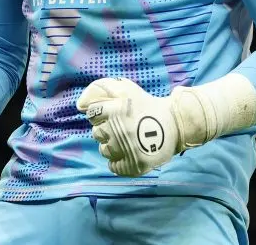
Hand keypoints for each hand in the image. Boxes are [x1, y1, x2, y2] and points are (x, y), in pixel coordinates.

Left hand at [76, 78, 192, 177]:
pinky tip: (130, 152)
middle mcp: (119, 130)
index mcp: (116, 109)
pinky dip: (119, 161)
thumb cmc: (146, 105)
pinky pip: (113, 166)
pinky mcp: (134, 165)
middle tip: (123, 126)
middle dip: (106, 129)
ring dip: (112, 145)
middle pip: (96, 133)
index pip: (92, 114)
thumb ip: (101, 89)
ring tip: (128, 139)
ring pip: (104, 150)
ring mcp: (126, 149)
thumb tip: (79, 105)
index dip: (102, 113)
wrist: (175, 124)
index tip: (115, 114)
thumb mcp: (126, 88)